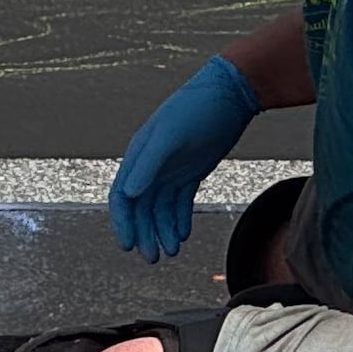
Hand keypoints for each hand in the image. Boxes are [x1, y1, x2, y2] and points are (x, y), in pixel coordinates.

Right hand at [108, 52, 261, 262]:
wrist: (231, 94)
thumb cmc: (196, 109)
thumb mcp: (171, 135)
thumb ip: (149, 163)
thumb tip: (130, 193)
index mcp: (139, 156)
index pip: (122, 196)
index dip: (122, 222)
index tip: (128, 244)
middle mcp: (151, 165)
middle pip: (140, 208)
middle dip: (144, 233)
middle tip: (152, 257)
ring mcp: (170, 169)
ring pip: (160, 209)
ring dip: (162, 231)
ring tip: (171, 251)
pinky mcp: (190, 172)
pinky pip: (179, 202)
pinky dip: (179, 220)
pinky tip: (182, 235)